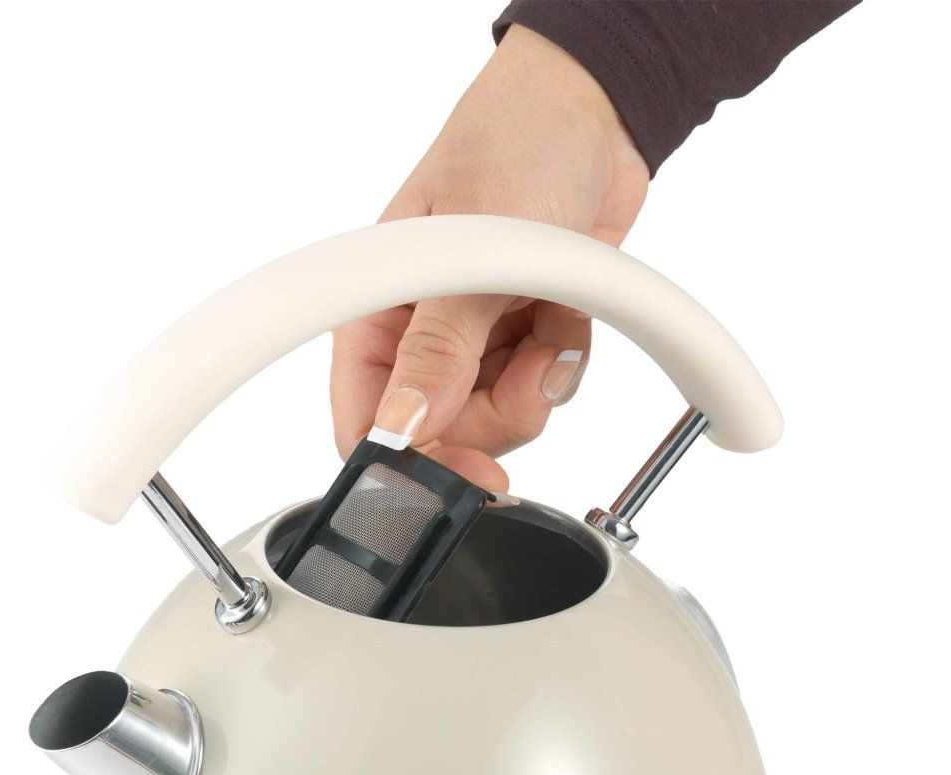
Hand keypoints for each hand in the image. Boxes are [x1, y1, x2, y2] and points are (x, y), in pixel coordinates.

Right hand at [331, 25, 648, 491]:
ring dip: (534, 385)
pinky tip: (563, 317)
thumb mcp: (469, 251)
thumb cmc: (514, 145)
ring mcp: (475, 336)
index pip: (366, 417)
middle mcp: (421, 333)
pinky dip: (562, 362)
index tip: (460, 476)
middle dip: (493, 419)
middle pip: (442, 432)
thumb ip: (437, 348)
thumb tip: (400, 426)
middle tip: (526, 378)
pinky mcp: (522, 334)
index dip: (409, 461)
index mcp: (378, 312)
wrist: (596, 110)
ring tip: (549, 327)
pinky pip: (541, 388)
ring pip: (496, 416)